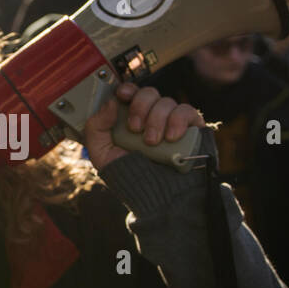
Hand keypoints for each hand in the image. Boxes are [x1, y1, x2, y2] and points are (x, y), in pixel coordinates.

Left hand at [83, 81, 204, 171]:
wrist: (158, 197)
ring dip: (156, 119)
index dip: (127, 89)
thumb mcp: (102, 155)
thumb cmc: (130, 177)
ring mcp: (172, 122)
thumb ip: (97, 127)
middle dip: (140, 107)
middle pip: (148, 92)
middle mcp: (151, 117)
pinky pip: (187, 111)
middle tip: (136, 128)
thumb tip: (110, 102)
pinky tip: (171, 137)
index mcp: (130, 119)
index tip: (123, 96)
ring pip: (166, 101)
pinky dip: (177, 120)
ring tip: (152, 143)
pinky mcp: (191, 128)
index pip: (130, 93)